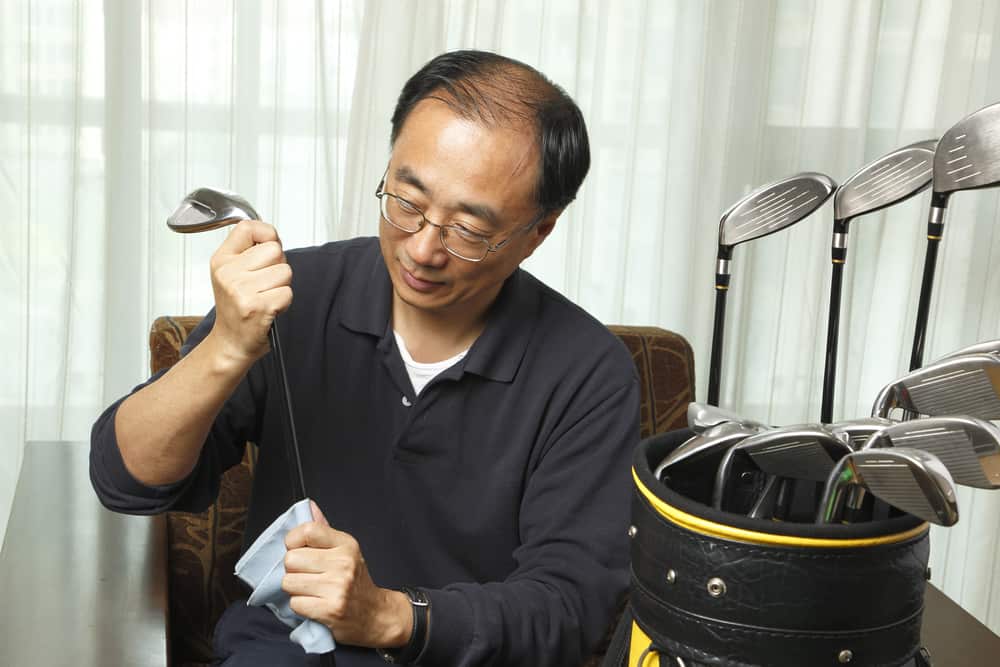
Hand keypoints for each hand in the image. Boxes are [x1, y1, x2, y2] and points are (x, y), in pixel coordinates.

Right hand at [207, 220, 292, 364]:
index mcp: (221, 260)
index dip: (267, 234)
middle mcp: (228, 273)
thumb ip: (250, 251)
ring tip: (266, 296)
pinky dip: (284, 302)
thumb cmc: (237, 308)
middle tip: (265, 283)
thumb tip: (272, 235)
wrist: (231, 343)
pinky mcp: (257, 307)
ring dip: (282, 286)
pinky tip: (269, 309)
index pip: (248, 227)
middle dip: (278, 266)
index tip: (267, 247)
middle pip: (275, 250)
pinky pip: (287, 293)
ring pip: (285, 272)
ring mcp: (241, 290)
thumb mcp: (232, 273)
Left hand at [282, 500, 412, 647]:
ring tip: (313, 591)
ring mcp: (338, 587)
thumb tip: (309, 506)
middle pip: (291, 559)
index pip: (307, 531)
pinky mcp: (330, 609)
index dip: (293, 542)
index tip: (299, 550)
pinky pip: (295, 603)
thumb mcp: (345, 551)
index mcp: (346, 544)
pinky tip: (315, 604)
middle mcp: (343, 563)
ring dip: (296, 590)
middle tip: (309, 576)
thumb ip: (323, 531)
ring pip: (289, 582)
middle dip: (293, 570)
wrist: (375, 615)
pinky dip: (301, 606)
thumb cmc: (355, 582)